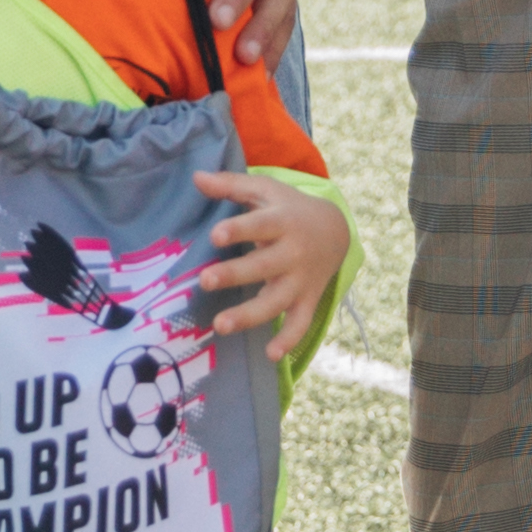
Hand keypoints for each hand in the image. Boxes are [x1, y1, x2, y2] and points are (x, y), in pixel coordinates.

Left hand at [196, 171, 347, 347]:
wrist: (335, 229)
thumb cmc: (288, 208)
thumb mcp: (265, 190)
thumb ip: (231, 185)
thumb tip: (195, 177)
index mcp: (283, 221)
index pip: (260, 225)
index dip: (239, 230)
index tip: (215, 236)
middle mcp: (294, 252)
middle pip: (264, 265)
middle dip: (235, 274)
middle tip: (205, 280)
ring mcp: (301, 280)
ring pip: (277, 301)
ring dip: (250, 314)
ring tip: (220, 325)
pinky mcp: (307, 300)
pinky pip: (300, 324)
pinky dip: (288, 340)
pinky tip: (270, 354)